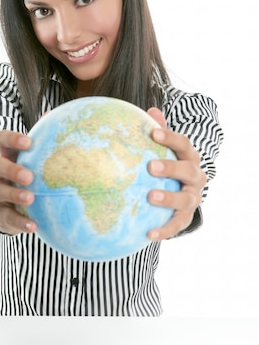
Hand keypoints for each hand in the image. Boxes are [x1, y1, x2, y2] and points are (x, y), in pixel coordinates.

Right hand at [0, 130, 37, 234]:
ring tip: (31, 198)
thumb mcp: (38, 158)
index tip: (28, 142)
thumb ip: (46, 140)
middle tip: (29, 176)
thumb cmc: (32, 175)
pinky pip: (7, 218)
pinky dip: (20, 222)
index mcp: (8, 155)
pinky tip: (34, 226)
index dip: (12, 139)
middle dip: (11, 169)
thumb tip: (59, 115)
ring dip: (14, 194)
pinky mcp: (1, 214)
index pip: (2, 140)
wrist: (17, 207)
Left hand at [145, 108, 206, 240]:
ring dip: (169, 198)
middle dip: (171, 168)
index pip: (183, 144)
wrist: (182, 192)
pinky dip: (165, 230)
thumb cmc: (167, 164)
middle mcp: (195, 177)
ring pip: (185, 199)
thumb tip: (150, 111)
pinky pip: (177, 224)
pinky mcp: (186, 217)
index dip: (170, 137)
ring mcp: (193, 198)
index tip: (152, 131)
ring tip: (150, 196)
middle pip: (188, 170)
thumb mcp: (164, 148)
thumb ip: (158, 130)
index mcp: (189, 157)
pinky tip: (148, 234)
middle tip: (151, 166)